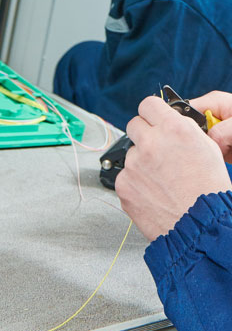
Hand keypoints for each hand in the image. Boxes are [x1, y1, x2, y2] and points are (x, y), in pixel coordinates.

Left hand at [115, 96, 231, 240]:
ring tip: (161, 179)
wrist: (200, 226)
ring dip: (141, 161)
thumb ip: (182, 131)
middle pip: (134, 125)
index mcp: (174, 129)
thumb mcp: (207, 149)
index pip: (149, 104)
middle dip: (144, 134)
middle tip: (156, 149)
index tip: (153, 118)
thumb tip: (168, 122)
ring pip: (130, 153)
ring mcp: (133, 164)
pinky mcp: (123, 184)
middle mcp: (151, 143)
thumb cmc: (208, 191)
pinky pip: (125, 175)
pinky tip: (152, 192)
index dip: (152, 112)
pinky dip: (135, 182)